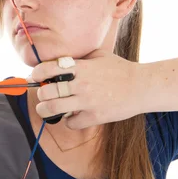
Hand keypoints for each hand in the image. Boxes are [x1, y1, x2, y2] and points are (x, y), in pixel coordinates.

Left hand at [31, 49, 145, 128]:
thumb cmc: (120, 69)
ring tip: (45, 109)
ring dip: (45, 109)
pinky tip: (72, 116)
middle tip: (42, 94)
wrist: (142, 87)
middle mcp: (81, 84)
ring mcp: (87, 101)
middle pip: (46, 91)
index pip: (47, 69)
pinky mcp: (95, 116)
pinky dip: (68, 121)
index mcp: (80, 67)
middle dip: (40, 93)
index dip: (36, 73)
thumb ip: (79, 57)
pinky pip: (70, 123)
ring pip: (53, 108)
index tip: (35, 76)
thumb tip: (59, 59)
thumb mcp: (99, 55)